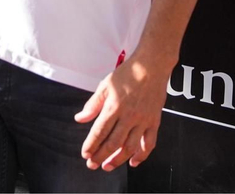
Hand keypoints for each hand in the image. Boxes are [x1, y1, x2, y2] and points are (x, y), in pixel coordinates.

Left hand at [76, 53, 170, 170]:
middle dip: (101, 156)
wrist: (151, 67)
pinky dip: (142, 156)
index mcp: (114, 106)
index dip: (91, 145)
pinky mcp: (154, 122)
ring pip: (130, 147)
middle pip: (113, 143)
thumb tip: (79, 119)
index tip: (85, 154)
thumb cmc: (127, 74)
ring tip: (108, 166)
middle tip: (92, 165)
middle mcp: (129, 116)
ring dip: (118, 160)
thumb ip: (92, 104)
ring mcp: (143, 120)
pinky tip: (133, 162)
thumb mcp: (104, 85)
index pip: (99, 131)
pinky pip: (149, 143)